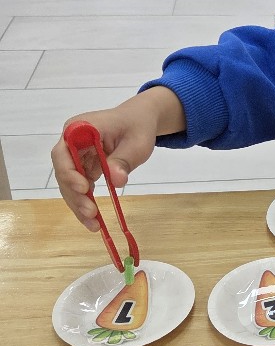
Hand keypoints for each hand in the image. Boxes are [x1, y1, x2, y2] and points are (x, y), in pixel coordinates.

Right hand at [51, 89, 184, 228]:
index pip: (64, 152)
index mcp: (80, 128)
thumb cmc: (138, 126)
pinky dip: (85, 202)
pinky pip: (79, 187)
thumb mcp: (137, 142)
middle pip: (64, 171)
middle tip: (90, 213)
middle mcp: (71, 141)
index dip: (69, 172)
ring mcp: (75, 155)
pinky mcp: (82, 167)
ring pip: (69, 184)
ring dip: (78, 204)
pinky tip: (93, 219)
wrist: (140, 120)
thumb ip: (124, 160)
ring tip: (93, 224)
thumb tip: (116, 180)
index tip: (84, 187)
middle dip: (75, 195)